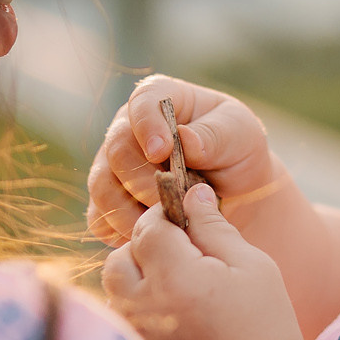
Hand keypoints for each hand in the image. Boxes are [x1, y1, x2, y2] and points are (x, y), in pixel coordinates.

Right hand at [87, 75, 284, 244]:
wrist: (237, 194)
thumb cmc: (237, 153)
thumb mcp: (240, 135)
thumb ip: (214, 135)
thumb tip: (185, 139)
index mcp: (160, 100)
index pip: (142, 102)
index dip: (146, 126)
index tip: (161, 151)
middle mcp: (129, 130)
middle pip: (116, 150)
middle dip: (142, 180)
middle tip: (169, 201)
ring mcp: (113, 167)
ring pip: (102, 187)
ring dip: (129, 212)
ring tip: (164, 225)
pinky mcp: (109, 203)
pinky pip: (100, 219)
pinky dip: (121, 232)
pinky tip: (149, 239)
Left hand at [101, 183, 308, 339]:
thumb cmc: (265, 325)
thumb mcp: (252, 266)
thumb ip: (214, 226)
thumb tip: (191, 192)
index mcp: (176, 278)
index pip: (148, 227)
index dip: (166, 217)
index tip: (187, 221)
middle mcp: (145, 307)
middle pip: (119, 258)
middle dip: (144, 247)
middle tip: (180, 254)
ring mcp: (136, 336)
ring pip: (114, 289)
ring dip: (137, 278)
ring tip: (177, 285)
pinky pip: (121, 318)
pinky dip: (137, 307)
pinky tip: (172, 313)